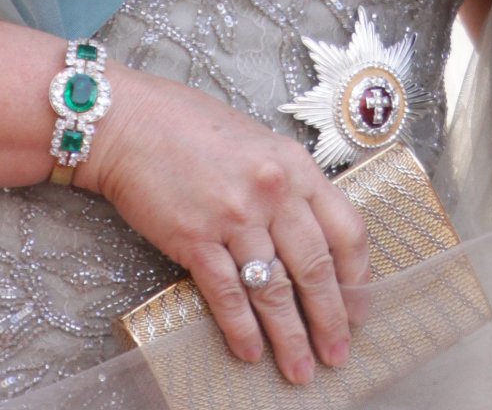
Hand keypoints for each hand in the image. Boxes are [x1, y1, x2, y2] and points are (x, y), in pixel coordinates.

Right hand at [81, 64, 368, 383]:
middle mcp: (272, 190)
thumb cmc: (191, 127)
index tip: (360, 307)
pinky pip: (228, 294)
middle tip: (338, 353)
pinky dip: (242, 329)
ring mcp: (234, 216)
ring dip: (290, 337)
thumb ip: (288, 184)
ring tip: (299, 368)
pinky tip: (250, 351)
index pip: (346, 229)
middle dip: (331, 319)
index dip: (357, 277)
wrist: (132, 123)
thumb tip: (313, 234)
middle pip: (315, 268)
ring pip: (274, 290)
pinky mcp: (195, 238)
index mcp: (294, 165)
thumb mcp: (259, 144)